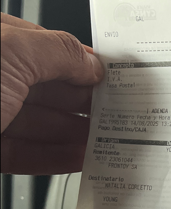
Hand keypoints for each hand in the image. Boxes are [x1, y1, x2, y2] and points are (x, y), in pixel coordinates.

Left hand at [1, 13, 102, 173]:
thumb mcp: (10, 52)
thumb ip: (60, 52)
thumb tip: (92, 62)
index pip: (52, 49)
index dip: (87, 64)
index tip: (118, 82)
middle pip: (49, 89)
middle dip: (86, 102)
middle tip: (122, 114)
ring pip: (40, 124)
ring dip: (77, 134)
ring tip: (109, 140)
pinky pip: (26, 154)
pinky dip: (56, 158)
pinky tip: (79, 159)